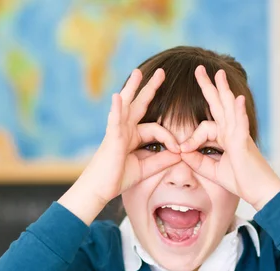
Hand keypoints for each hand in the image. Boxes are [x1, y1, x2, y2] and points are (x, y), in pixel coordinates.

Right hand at [59, 69, 180, 223]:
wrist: (99, 189)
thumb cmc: (117, 178)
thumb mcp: (145, 168)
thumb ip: (162, 159)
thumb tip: (180, 153)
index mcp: (132, 136)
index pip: (157, 129)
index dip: (170, 138)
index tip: (179, 150)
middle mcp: (125, 129)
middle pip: (140, 104)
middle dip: (150, 88)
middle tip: (161, 72)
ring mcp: (117, 131)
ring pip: (127, 105)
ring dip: (132, 88)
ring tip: (138, 72)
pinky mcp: (112, 138)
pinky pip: (114, 121)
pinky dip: (117, 109)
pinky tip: (118, 97)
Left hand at [180, 66, 279, 209]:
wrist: (260, 192)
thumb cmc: (241, 181)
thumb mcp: (212, 171)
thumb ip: (197, 160)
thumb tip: (181, 151)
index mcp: (226, 136)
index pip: (204, 127)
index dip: (191, 138)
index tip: (181, 150)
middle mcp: (233, 131)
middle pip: (219, 104)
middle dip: (209, 86)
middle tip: (200, 69)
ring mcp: (240, 135)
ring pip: (230, 108)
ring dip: (224, 90)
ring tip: (219, 74)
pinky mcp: (244, 143)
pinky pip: (240, 124)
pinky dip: (239, 112)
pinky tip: (238, 99)